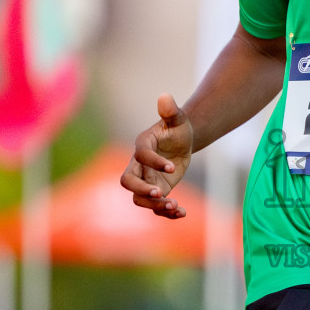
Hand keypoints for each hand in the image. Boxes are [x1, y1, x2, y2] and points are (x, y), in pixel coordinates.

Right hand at [119, 93, 194, 217]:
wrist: (182, 142)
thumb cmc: (177, 128)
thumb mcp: (177, 119)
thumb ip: (170, 111)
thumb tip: (165, 96)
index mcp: (142, 146)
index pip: (140, 156)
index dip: (154, 163)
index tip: (172, 168)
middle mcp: (139, 165)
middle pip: (127, 181)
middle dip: (141, 190)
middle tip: (160, 194)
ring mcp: (146, 180)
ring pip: (138, 198)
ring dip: (154, 206)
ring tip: (175, 206)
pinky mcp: (156, 191)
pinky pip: (155, 206)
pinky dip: (166, 213)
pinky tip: (182, 212)